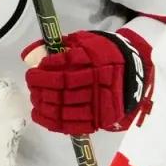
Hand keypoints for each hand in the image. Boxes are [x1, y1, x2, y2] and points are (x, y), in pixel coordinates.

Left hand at [24, 30, 153, 134]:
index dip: (44, 71)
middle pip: (62, 87)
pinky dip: (52, 121)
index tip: (33, 72)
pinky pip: (72, 124)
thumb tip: (31, 52)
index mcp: (94, 58)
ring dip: (44, 104)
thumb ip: (61, 45)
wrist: (134, 71)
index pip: (64, 66)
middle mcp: (97, 81)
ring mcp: (99, 102)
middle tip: (31, 84)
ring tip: (35, 98)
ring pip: (65, 107)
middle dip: (41, 87)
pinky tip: (39, 114)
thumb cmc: (104, 53)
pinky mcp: (99, 119)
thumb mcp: (85, 41)